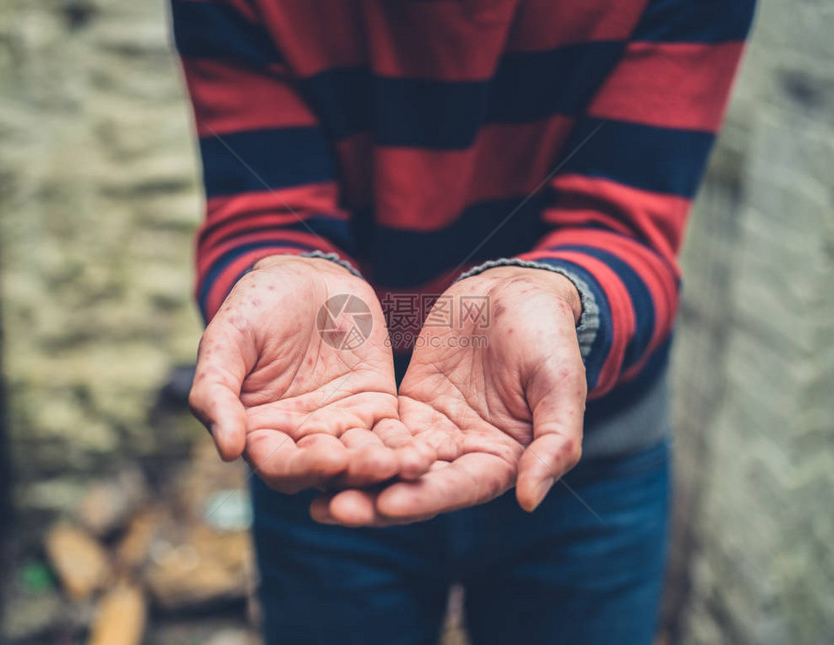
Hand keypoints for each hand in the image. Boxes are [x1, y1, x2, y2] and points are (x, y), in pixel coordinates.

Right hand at [189, 255, 433, 493]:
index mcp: (260, 432)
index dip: (303, 467)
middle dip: (357, 471)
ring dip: (390, 465)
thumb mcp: (227, 341)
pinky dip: (411, 444)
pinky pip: (394, 433)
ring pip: (366, 457)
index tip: (330, 459)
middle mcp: (302, 439)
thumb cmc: (255, 306)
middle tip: (382, 466)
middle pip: (330, 470)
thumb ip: (216, 392)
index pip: (280, 465)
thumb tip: (227, 450)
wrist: (304, 276)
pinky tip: (432, 449)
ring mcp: (341, 425)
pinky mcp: (376, 407)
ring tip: (415, 464)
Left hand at [311, 266, 585, 524]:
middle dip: (376, 500)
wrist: (516, 293)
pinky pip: (378, 428)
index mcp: (503, 459)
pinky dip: (351, 441)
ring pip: (391, 462)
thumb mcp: (561, 386)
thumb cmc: (548, 337)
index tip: (386, 506)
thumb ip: (554, 443)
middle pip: (416, 485)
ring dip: (355, 478)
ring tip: (314, 492)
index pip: (461, 488)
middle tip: (334, 511)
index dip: (425, 498)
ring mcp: (434, 432)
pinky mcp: (410, 407)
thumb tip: (528, 501)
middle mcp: (464, 455)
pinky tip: (315, 449)